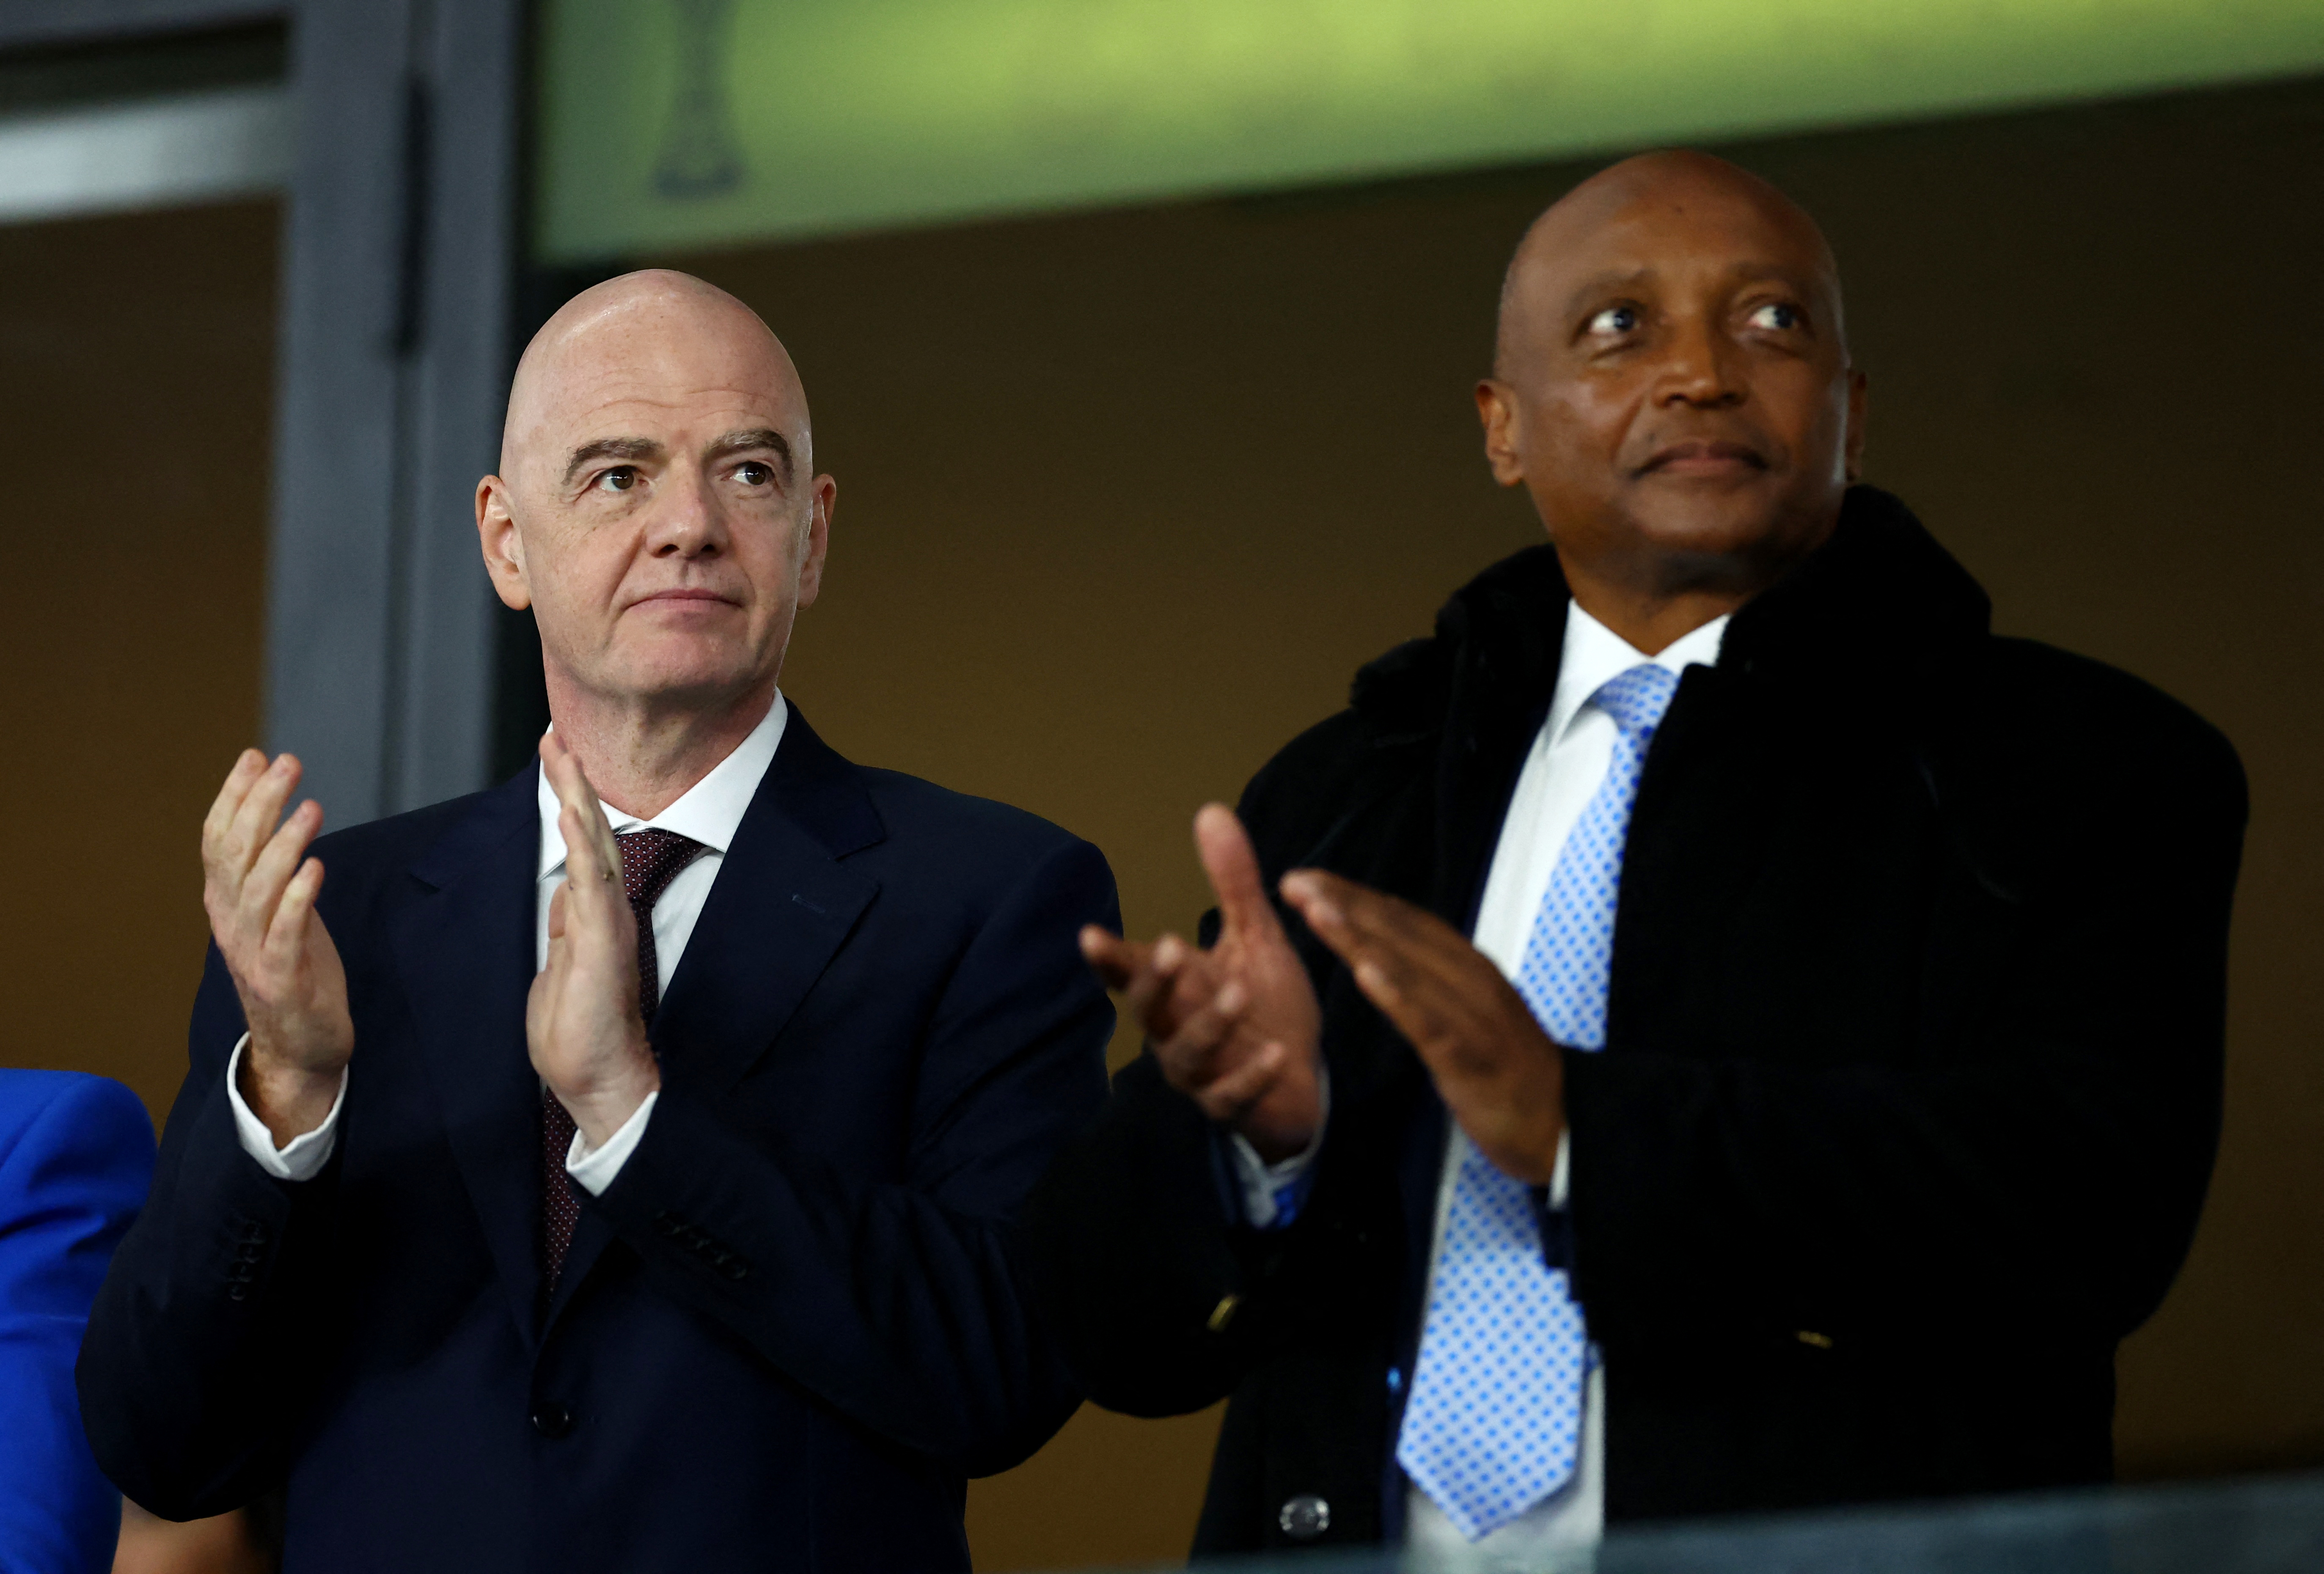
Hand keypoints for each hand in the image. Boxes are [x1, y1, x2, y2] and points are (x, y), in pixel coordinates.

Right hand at [202, 750, 352, 1145]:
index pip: (218, 840)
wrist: (298, 1047)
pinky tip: (315, 869)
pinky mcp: (283, 980)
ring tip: (308, 807)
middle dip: (258, 805)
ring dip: (283, 845)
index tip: (254, 756)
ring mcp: (253, 953)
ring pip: (259, 890)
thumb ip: (272, 867)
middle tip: (286, 765)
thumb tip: (277, 810)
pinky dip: (298, 900)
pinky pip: (285, 934)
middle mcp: (231, 924)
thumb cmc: (296, 970)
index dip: (234, 796)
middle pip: (236, 854)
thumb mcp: (278, 911)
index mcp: (226, 903)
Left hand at [528, 732, 658, 1147]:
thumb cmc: (580, 1034)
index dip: (568, 800)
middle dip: (572, 781)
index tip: (555, 758)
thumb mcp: (562, 967)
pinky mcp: (603, 941)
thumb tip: (563, 894)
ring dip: (577, 797)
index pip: (580, 845)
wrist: (598, 1078)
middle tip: (557, 733)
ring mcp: (607, 922)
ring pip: (593, 845)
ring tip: (564, 753)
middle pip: (590, 831)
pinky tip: (573, 809)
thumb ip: (566, 928)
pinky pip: (592, 881)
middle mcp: (606, 910)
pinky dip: (581, 842)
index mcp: (593, 914)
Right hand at [1081, 805, 1322, 1160]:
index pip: (1128, 969)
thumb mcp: (1254, 936)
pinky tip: (1275, 1052)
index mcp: (1175, 988)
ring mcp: (1199, 1072)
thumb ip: (1231, 882)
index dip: (1106, 955)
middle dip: (1154, 981)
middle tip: (1170, 946)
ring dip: (1210, 1024)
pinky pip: (1230, 1096)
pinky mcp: (1231, 1105)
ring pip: (1186, 1053)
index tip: (1089, 935)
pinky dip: (1250, 1076)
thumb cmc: (1266, 1003)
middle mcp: (1174, 1030)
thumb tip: (1212, 809)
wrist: (1300, 1079)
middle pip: (1146, 1010)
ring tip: (1240, 993)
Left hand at [1280, 869, 1564, 1184]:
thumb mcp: (1466, 1010)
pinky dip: (1400, 996)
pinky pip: (1432, 1023)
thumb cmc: (1503, 1066)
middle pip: (1402, 933)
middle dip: (1347, 904)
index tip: (1307, 878)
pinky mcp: (1472, 1058)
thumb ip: (1429, 977)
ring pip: (1410, 969)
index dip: (1355, 896)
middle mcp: (1471, 981)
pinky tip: (1367, 974)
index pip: (1404, 920)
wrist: (1559, 1122)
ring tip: (1319, 912)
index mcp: (1466, 967)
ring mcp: (1474, 1017)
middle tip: (1297, 882)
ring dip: (1362, 937)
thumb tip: (1380, 947)